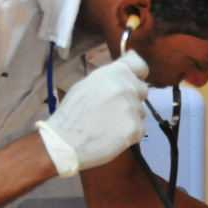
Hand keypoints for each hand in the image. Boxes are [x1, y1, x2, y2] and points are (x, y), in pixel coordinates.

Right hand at [37, 51, 148, 176]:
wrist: (65, 142)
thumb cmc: (72, 114)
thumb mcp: (86, 85)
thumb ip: (109, 77)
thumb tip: (128, 66)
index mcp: (110, 74)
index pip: (139, 65)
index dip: (139, 73)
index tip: (137, 78)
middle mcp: (124, 87)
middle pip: (142, 90)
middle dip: (132, 99)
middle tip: (113, 111)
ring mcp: (131, 107)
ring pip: (140, 111)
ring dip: (130, 118)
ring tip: (109, 125)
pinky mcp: (135, 128)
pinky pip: (140, 129)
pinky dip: (130, 135)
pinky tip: (112, 137)